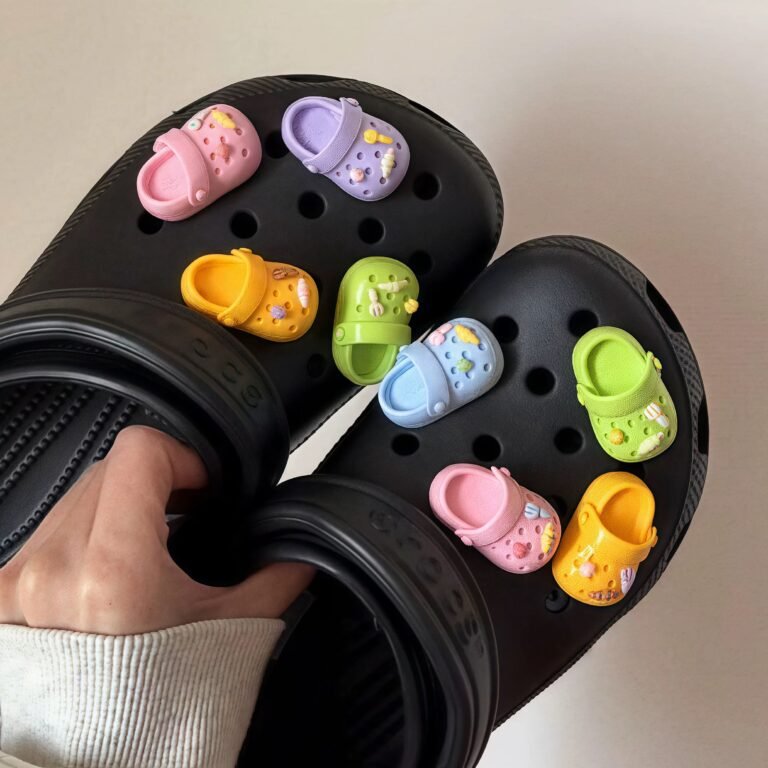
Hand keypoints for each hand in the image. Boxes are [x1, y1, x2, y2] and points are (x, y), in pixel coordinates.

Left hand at [0, 426, 312, 633]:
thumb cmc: (156, 715)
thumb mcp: (232, 634)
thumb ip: (276, 577)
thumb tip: (303, 549)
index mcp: (113, 569)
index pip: (138, 452)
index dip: (184, 457)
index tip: (202, 485)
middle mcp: (53, 569)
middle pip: (110, 468)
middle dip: (158, 484)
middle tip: (186, 516)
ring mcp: (18, 583)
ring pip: (77, 496)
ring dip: (120, 505)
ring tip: (150, 545)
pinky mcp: (2, 597)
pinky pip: (49, 531)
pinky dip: (87, 533)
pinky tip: (112, 568)